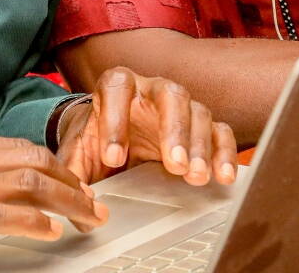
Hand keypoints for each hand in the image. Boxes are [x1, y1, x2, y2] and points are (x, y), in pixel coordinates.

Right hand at [0, 134, 107, 272]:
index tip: (73, 182)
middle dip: (71, 181)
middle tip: (92, 203)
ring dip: (68, 201)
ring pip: (32, 183)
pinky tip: (52, 232)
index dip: (55, 164)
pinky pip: (9, 215)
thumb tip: (4, 185)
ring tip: (86, 218)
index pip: (19, 146)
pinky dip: (38, 222)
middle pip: (33, 159)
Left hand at [56, 66, 237, 186]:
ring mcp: (181, 107)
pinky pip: (219, 132)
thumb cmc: (95, 142)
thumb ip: (73, 176)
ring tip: (195, 176)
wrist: (111, 141)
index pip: (117, 87)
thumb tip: (81, 210)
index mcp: (117, 87)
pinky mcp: (201, 127)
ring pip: (198, 113)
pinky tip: (222, 176)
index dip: (115, 119)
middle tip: (173, 164)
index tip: (112, 157)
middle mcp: (152, 91)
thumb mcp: (78, 154)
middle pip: (169, 94)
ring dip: (199, 146)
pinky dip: (224, 153)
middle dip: (173, 129)